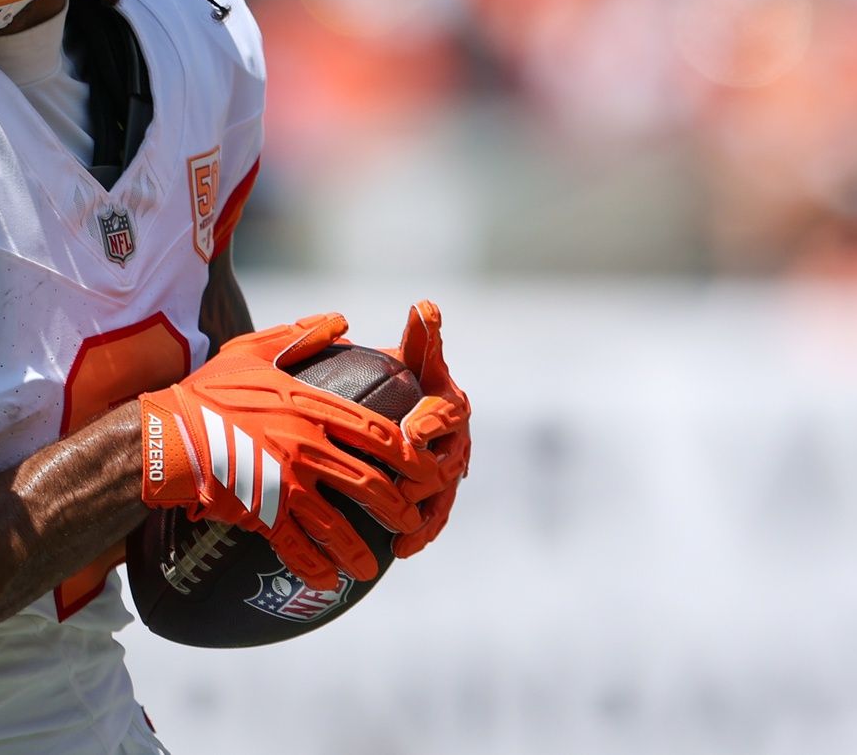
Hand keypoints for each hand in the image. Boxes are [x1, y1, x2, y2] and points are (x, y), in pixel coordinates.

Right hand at [140, 314, 434, 588]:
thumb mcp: (252, 351)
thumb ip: (300, 335)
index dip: (410, 455)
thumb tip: (342, 321)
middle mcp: (305, 447)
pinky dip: (317, 569)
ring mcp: (285, 484)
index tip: (427, 469)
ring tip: (371, 567)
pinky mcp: (262, 514)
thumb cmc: (205, 390)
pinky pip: (299, 549)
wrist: (163, 435)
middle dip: (398, 507)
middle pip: (371, 484)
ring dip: (361, 550)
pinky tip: (329, 582)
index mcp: (309, 407)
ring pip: (340, 526)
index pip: (377, 433)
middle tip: (411, 520)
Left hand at [381, 301, 470, 556]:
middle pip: (447, 459)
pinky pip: (433, 519)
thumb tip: (426, 306)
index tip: (413, 431)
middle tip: (401, 482)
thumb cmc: (400, 376)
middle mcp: (456, 438)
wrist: (400, 408)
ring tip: (401, 527)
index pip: (447, 412)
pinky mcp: (436, 498)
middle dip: (424, 471)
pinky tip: (400, 550)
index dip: (432, 422)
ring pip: (441, 495)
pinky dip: (420, 534)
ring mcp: (447, 471)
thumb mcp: (411, 356)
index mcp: (450, 403)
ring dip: (423, 511)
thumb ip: (421, 339)